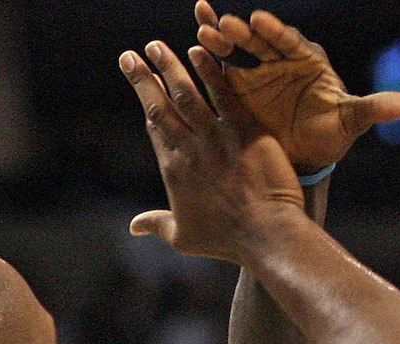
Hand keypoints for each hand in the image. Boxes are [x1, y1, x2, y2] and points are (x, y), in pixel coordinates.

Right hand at [121, 40, 304, 262]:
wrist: (266, 235)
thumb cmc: (227, 241)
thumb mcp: (184, 237)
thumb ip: (157, 224)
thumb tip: (134, 226)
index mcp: (173, 169)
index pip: (154, 125)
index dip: (144, 99)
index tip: (136, 80)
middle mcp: (189, 148)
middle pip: (160, 105)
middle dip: (144, 77)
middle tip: (133, 54)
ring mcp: (216, 137)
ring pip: (186, 93)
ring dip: (170, 67)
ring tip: (157, 46)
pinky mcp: (245, 130)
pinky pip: (224, 94)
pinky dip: (211, 71)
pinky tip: (199, 50)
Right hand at [195, 2, 399, 171]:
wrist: (305, 157)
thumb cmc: (331, 135)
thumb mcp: (353, 121)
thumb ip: (376, 108)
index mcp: (308, 61)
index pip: (291, 42)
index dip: (276, 33)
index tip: (261, 22)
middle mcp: (281, 59)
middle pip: (262, 41)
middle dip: (245, 32)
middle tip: (228, 23)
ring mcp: (258, 70)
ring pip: (240, 49)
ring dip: (223, 39)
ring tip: (205, 29)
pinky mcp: (239, 85)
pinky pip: (223, 66)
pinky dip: (211, 55)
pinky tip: (196, 41)